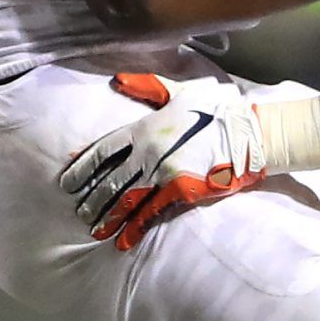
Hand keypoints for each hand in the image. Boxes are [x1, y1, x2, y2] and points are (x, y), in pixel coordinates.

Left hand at [59, 72, 272, 249]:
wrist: (251, 133)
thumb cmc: (218, 108)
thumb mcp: (180, 90)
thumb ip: (147, 87)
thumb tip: (117, 80)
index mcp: (144, 129)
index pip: (102, 150)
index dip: (82, 167)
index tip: (68, 181)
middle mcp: (147, 153)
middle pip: (110, 180)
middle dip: (92, 198)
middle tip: (79, 212)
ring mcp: (163, 174)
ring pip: (126, 199)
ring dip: (108, 216)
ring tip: (94, 229)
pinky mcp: (181, 192)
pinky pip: (152, 213)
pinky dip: (135, 228)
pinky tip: (123, 241)